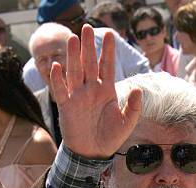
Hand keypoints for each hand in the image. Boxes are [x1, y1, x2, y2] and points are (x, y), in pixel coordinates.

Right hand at [50, 25, 141, 158]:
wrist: (93, 153)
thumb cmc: (110, 138)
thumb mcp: (126, 124)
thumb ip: (133, 107)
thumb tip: (139, 89)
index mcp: (106, 91)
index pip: (107, 66)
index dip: (107, 51)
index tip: (110, 34)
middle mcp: (91, 90)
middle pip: (89, 63)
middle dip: (88, 46)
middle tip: (86, 26)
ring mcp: (78, 96)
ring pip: (75, 72)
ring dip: (73, 56)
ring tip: (73, 39)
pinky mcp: (66, 106)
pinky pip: (61, 90)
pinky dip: (58, 79)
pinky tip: (57, 67)